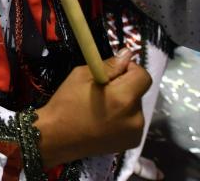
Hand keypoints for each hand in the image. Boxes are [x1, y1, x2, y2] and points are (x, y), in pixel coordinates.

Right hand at [34, 49, 150, 166]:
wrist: (56, 138)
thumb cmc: (66, 103)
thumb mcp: (82, 75)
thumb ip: (109, 65)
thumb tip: (127, 55)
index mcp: (124, 98)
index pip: (143, 76)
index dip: (129, 70)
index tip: (113, 73)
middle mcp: (135, 118)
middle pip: (138, 92)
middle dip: (124, 87)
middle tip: (102, 92)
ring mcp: (134, 134)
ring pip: (134, 108)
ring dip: (123, 104)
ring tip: (101, 108)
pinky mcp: (130, 144)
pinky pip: (131, 123)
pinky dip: (121, 119)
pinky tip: (104, 121)